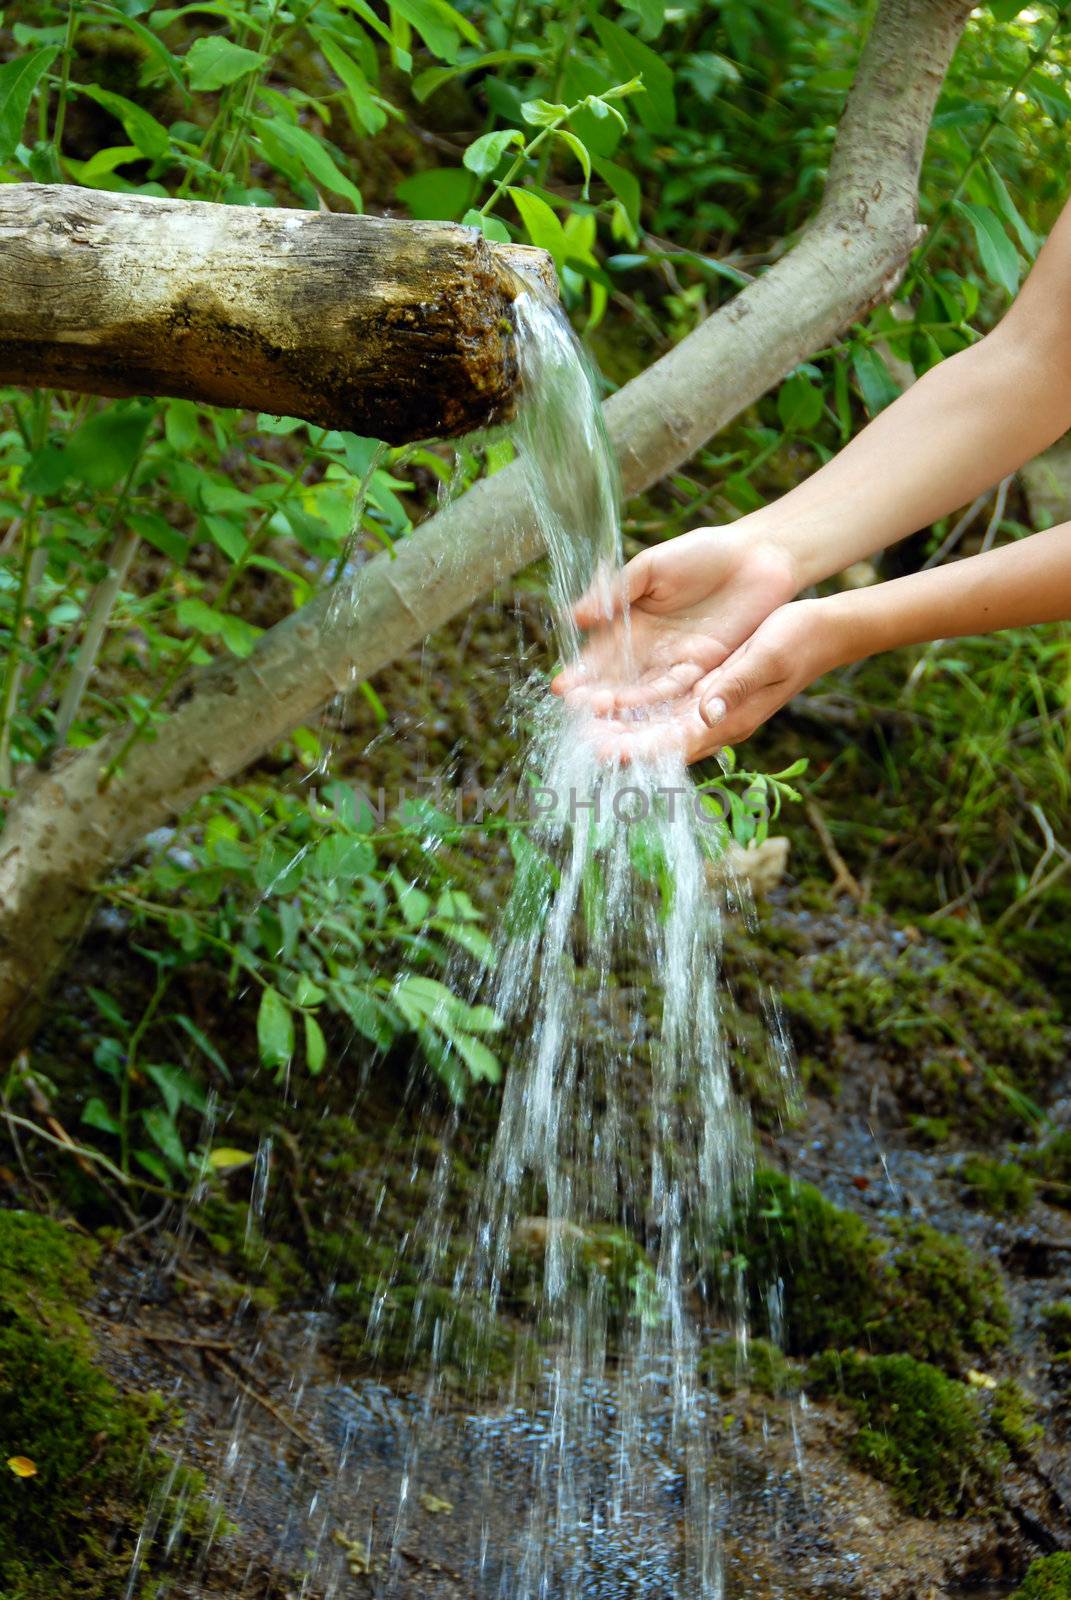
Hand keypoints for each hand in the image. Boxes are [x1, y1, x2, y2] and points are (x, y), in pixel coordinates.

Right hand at [550, 522, 797, 714]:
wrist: (758, 557)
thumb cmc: (703, 553)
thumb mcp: (652, 567)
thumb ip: (616, 591)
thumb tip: (574, 617)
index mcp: (630, 623)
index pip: (600, 654)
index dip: (582, 672)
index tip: (562, 687)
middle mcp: (649, 650)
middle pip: (618, 681)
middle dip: (597, 700)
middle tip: (576, 718)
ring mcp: (676, 663)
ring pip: (644, 694)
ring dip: (624, 711)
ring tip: (603, 724)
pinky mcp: (705, 671)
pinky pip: (678, 694)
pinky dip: (658, 708)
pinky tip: (639, 722)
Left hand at [579, 598, 842, 764]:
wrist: (823, 629)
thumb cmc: (799, 640)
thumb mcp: (767, 658)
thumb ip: (736, 685)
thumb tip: (708, 712)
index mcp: (731, 718)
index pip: (677, 744)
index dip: (640, 751)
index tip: (606, 752)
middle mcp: (717, 719)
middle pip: (661, 742)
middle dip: (622, 744)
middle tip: (581, 741)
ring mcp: (713, 707)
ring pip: (660, 725)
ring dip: (625, 727)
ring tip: (587, 725)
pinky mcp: (710, 690)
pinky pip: (669, 706)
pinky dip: (641, 706)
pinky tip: (615, 702)